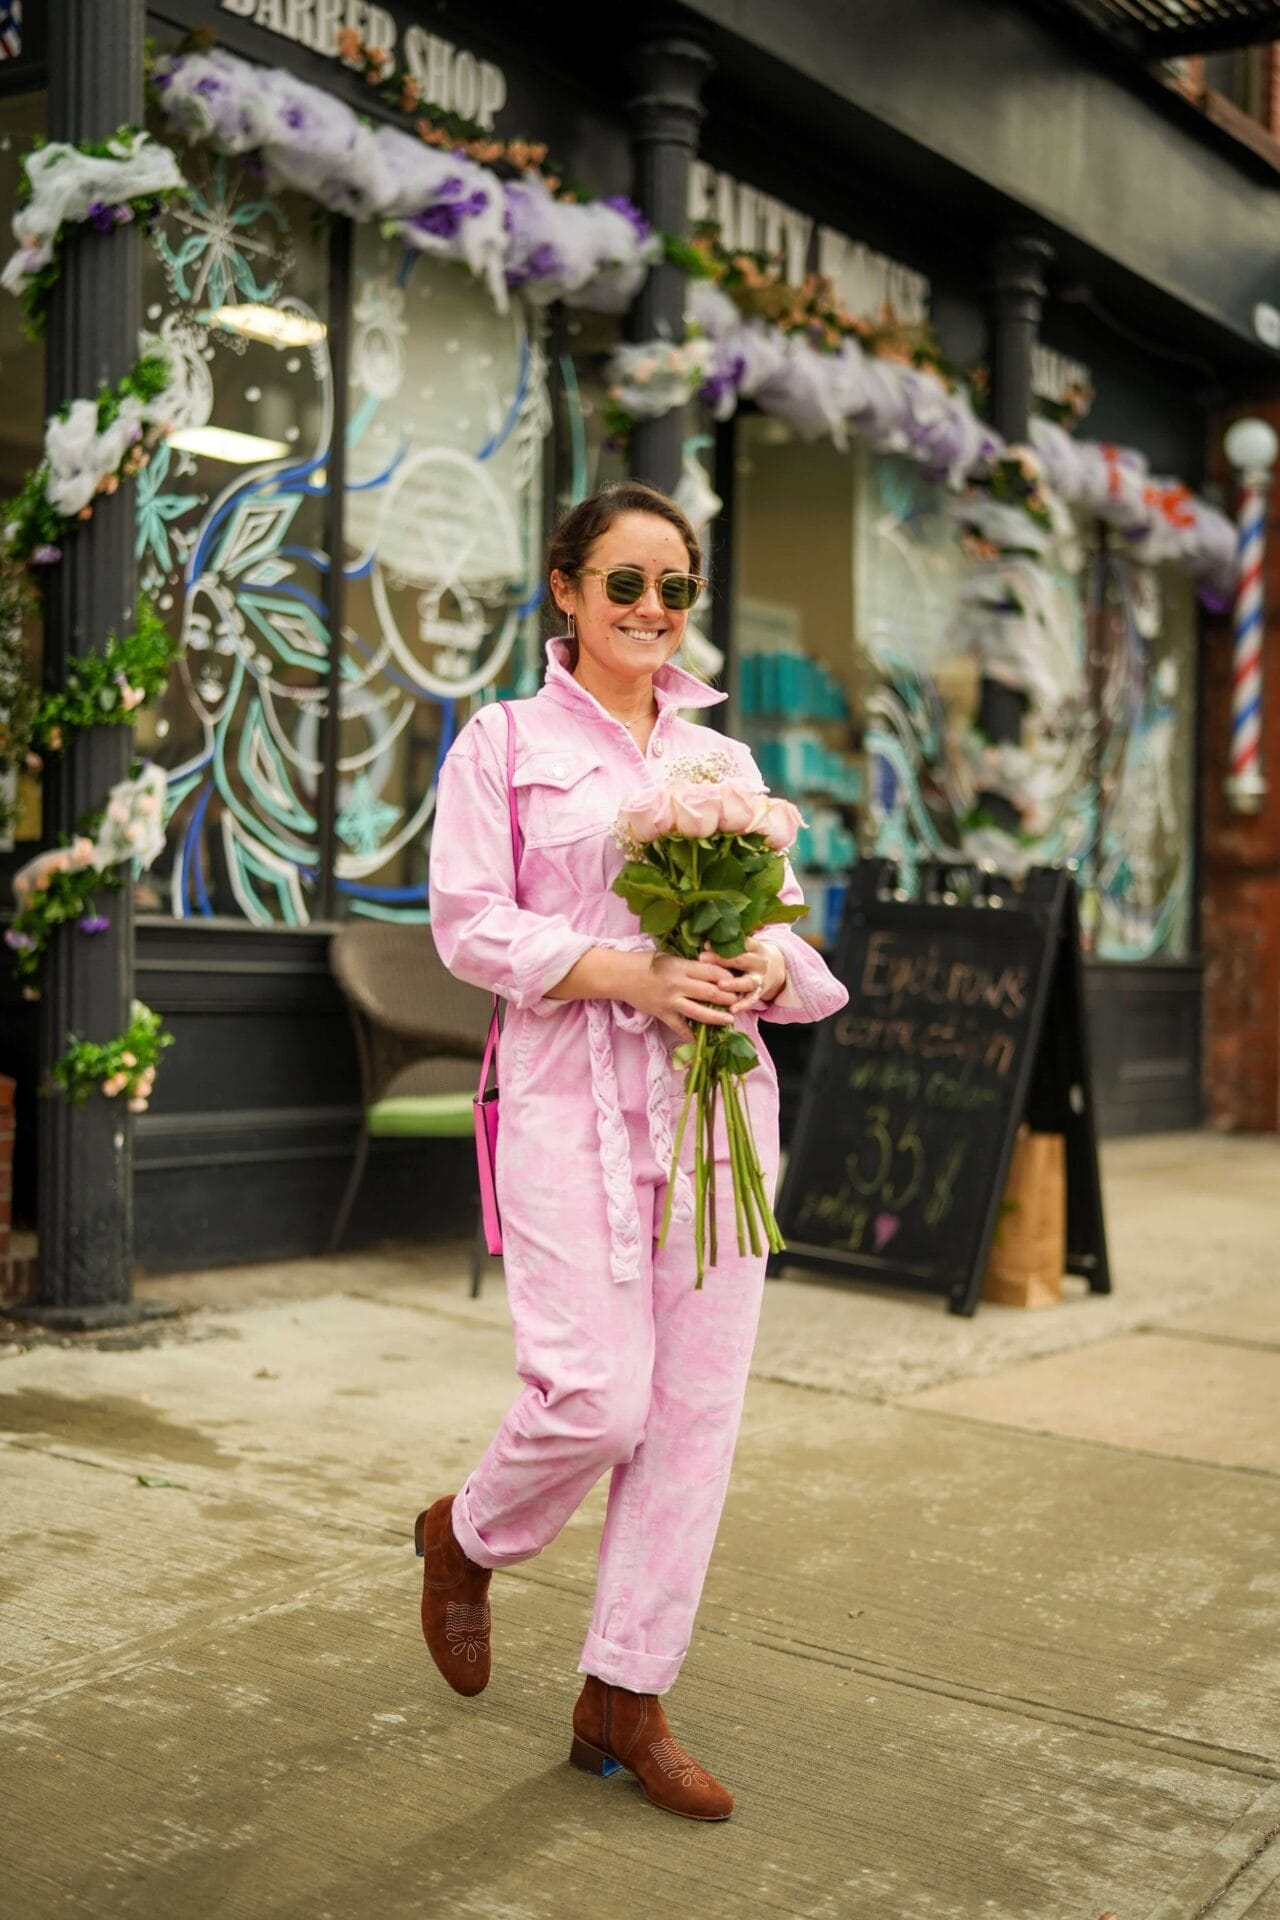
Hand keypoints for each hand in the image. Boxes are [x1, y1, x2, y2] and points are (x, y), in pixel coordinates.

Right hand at [625, 950, 743, 1041]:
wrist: (619, 975)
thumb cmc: (644, 962)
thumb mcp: (669, 957)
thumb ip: (688, 964)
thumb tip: (710, 969)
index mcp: (681, 966)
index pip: (712, 971)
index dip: (728, 976)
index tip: (737, 980)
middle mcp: (678, 984)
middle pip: (711, 992)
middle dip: (728, 998)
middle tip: (739, 1001)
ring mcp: (670, 1001)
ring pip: (699, 1012)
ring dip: (717, 1018)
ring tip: (729, 1020)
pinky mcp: (662, 1014)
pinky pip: (680, 1027)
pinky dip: (690, 1035)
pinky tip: (701, 1040)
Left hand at [700, 937, 786, 1014]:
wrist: (777, 970)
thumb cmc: (751, 956)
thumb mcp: (747, 947)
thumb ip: (730, 945)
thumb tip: (703, 943)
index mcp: (756, 947)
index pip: (741, 943)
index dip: (724, 943)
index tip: (706, 944)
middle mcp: (759, 962)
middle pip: (741, 960)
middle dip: (721, 959)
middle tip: (702, 958)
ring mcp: (760, 979)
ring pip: (747, 982)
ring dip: (733, 984)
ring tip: (720, 985)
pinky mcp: (759, 993)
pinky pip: (751, 1000)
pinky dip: (742, 1005)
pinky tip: (731, 1009)